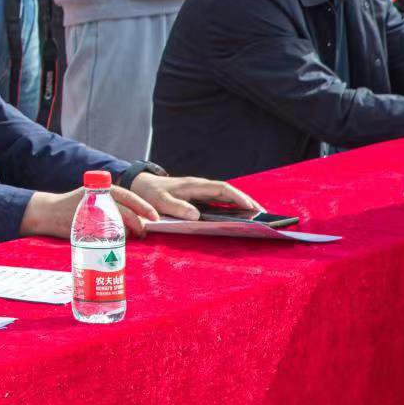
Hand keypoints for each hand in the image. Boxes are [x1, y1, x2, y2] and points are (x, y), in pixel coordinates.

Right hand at [20, 183, 159, 239]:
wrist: (48, 212)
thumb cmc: (73, 207)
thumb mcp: (93, 199)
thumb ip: (111, 205)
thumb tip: (136, 220)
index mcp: (102, 190)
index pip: (128, 196)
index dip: (143, 206)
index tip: (155, 217)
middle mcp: (97, 199)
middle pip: (126, 211)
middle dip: (138, 223)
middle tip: (144, 232)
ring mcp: (90, 212)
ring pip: (117, 224)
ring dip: (127, 233)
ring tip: (131, 237)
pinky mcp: (84, 225)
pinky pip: (104, 234)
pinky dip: (112, 239)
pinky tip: (114, 242)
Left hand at [128, 173, 260, 220]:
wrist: (139, 185)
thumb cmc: (150, 194)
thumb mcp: (160, 201)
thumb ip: (176, 207)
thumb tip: (196, 215)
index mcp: (194, 186)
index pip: (221, 189)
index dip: (237, 197)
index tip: (251, 208)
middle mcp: (200, 187)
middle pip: (228, 193)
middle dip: (247, 202)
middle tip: (264, 215)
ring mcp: (200, 192)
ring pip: (225, 197)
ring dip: (241, 205)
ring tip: (257, 218)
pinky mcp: (197, 198)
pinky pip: (217, 203)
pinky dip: (230, 208)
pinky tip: (238, 218)